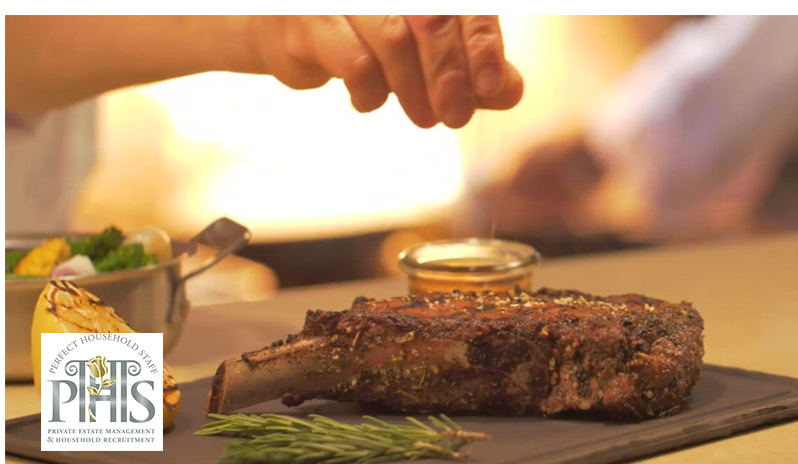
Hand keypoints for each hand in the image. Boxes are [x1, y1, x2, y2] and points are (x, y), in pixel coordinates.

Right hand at [249, 15, 523, 127]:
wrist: (285, 34)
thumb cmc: (363, 39)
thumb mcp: (422, 56)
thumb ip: (467, 70)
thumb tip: (512, 92)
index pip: (464, 5)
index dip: (482, 44)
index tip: (494, 87)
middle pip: (431, 21)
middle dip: (450, 75)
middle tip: (457, 117)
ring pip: (394, 41)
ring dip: (415, 90)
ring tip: (424, 118)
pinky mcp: (310, 21)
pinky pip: (354, 63)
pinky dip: (370, 93)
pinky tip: (367, 101)